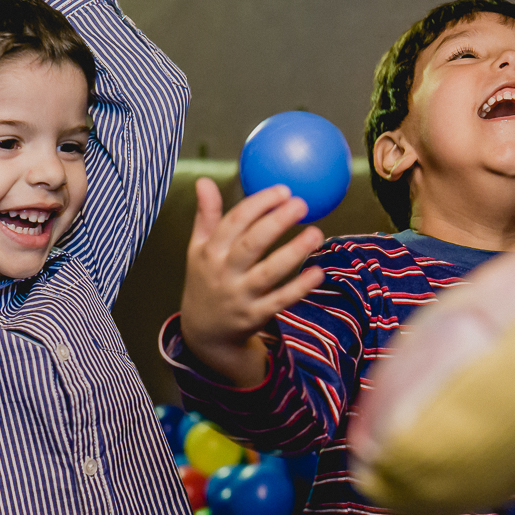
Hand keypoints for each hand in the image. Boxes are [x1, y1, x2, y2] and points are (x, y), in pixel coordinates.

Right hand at [180, 178, 325, 388]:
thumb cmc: (206, 281)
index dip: (259, 204)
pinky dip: (299, 287)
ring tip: (316, 233)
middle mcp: (223, 273)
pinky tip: (318, 272)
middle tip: (301, 204)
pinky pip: (280, 300)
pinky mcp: (255, 316)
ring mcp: (240, 296)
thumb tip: (203, 181)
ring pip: (269, 272)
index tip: (283, 190)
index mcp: (210, 252)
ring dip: (293, 252)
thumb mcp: (197, 249)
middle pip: (251, 244)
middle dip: (276, 222)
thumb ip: (205, 216)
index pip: (234, 222)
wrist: (204, 333)